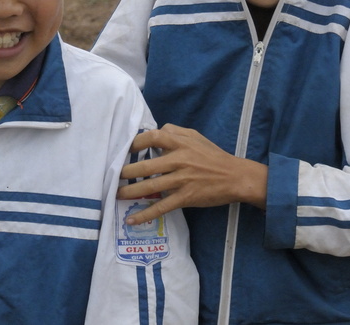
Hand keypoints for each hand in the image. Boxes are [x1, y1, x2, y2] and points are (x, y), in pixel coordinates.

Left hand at [117, 124, 267, 224]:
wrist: (235, 177)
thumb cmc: (213, 156)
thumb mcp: (196, 136)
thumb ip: (175, 131)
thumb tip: (156, 130)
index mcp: (180, 143)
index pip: (152, 138)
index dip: (135, 143)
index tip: (125, 149)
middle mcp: (179, 160)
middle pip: (146, 166)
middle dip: (126, 172)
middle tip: (113, 175)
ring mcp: (182, 180)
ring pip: (150, 188)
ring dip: (130, 192)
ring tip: (116, 194)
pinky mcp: (185, 197)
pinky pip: (161, 207)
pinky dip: (145, 214)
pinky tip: (132, 219)